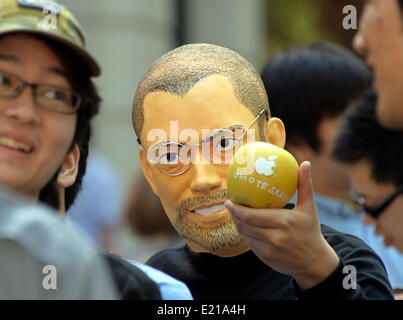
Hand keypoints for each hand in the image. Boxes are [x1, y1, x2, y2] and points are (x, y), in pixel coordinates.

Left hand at [225, 161, 339, 289]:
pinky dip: (245, 234)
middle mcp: (275, 237)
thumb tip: (304, 163)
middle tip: (229, 205)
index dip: (236, 209)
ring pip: (245, 234)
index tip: (229, 200)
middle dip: (233, 214)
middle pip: (244, 224)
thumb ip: (304, 185)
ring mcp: (269, 249)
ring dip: (237, 223)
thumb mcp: (309, 208)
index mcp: (284, 222)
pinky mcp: (265, 258)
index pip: (251, 215)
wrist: (315, 262)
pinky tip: (243, 225)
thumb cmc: (311, 231)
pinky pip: (249, 243)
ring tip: (234, 214)